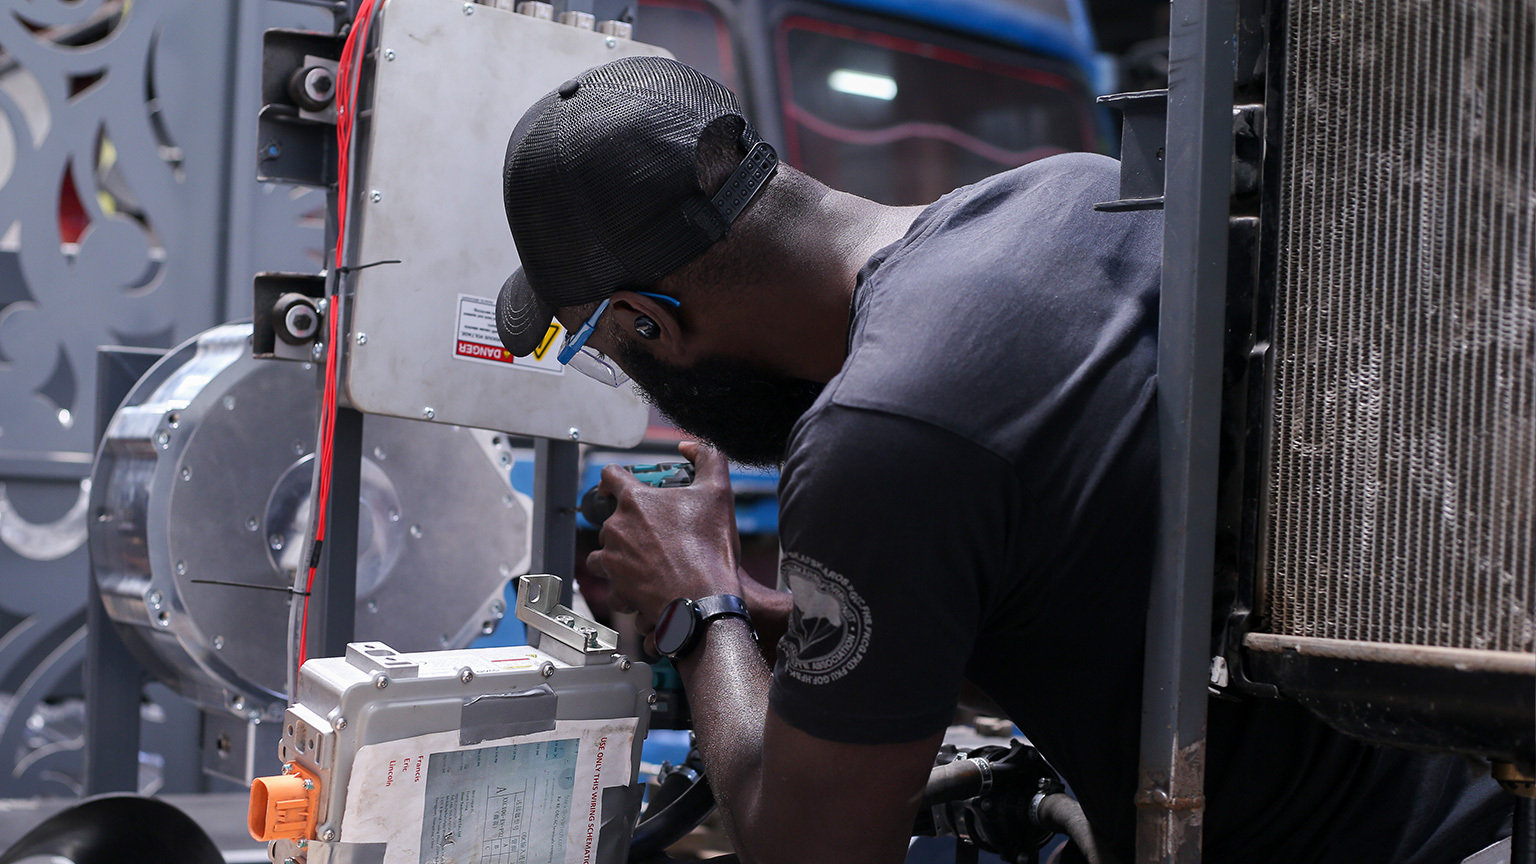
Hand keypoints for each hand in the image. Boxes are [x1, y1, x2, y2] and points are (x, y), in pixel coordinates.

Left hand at [587, 442, 742, 635]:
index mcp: (635, 500)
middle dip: (628, 524)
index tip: (615, 485)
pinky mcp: (615, 587)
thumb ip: (708, 458)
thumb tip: (690, 445)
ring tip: (645, 562)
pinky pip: (611, 585)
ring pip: (605, 552)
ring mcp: (613, 559)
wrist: (704, 599)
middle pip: (610, 518)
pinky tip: (641, 588)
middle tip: (653, 534)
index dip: (613, 477)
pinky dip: (623, 587)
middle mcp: (617, 527)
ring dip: (620, 555)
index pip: (609, 475)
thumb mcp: (718, 492)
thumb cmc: (710, 549)